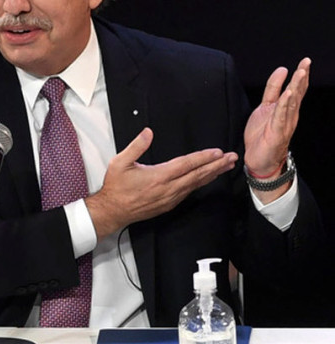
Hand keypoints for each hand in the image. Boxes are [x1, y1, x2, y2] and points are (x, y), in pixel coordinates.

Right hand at [85, 128, 236, 238]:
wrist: (112, 211)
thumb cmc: (116, 187)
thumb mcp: (119, 163)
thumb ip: (136, 146)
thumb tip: (148, 132)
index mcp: (159, 176)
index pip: (187, 164)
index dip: (203, 158)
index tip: (218, 152)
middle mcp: (168, 188)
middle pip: (197, 175)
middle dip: (216, 166)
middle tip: (232, 159)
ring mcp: (170, 198)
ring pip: (196, 184)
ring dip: (212, 175)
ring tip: (226, 167)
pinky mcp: (168, 204)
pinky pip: (189, 192)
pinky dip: (201, 184)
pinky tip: (206, 179)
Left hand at [243, 58, 309, 176]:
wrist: (259, 160)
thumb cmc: (262, 135)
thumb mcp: (265, 107)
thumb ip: (273, 89)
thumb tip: (282, 70)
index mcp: (286, 108)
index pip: (296, 88)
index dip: (300, 75)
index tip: (305, 61)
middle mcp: (289, 114)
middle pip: (297, 93)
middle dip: (301, 77)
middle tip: (306, 63)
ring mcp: (285, 123)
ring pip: (292, 102)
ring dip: (296, 87)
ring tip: (300, 73)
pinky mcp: (278, 132)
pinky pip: (281, 116)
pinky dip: (285, 105)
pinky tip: (288, 94)